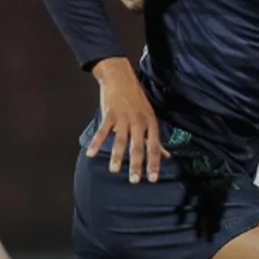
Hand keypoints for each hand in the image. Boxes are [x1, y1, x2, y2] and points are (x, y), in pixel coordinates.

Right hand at [87, 57, 169, 181]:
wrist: (121, 78)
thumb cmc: (137, 100)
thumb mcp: (150, 118)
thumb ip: (155, 139)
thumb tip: (166, 157)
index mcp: (150, 123)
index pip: (154, 147)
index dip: (154, 163)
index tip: (152, 178)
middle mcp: (138, 121)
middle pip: (138, 146)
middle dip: (136, 164)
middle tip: (134, 180)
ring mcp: (124, 118)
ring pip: (120, 140)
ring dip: (117, 156)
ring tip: (114, 170)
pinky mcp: (110, 114)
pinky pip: (102, 131)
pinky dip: (96, 143)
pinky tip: (92, 154)